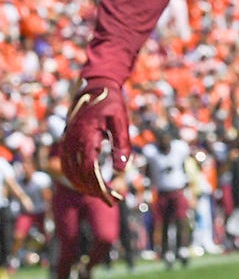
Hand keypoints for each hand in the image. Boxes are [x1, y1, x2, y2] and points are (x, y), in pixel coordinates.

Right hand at [57, 80, 129, 204]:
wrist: (95, 88)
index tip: (110, 198)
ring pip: (71, 174)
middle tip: (112, 200)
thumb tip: (121, 170)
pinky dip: (77, 179)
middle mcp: (72, 143)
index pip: (89, 170)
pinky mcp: (66, 144)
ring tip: (105, 195)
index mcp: (86, 137)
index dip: (98, 187)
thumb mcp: (121, 121)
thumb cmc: (111, 104)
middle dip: (95, 190)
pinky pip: (68, 167)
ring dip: (85, 187)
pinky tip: (91, 185)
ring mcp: (66, 144)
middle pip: (79, 175)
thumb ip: (122, 144)